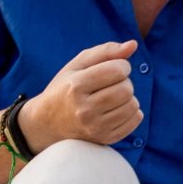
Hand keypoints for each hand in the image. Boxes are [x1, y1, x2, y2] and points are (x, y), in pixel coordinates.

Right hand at [28, 39, 142, 147]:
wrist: (47, 123)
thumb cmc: (64, 88)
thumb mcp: (77, 65)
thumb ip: (105, 51)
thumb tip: (133, 44)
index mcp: (76, 86)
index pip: (117, 70)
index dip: (122, 65)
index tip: (113, 68)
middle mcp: (84, 109)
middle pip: (126, 89)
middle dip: (125, 82)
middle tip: (112, 84)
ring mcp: (95, 127)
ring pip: (132, 105)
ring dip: (128, 97)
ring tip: (114, 97)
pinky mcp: (104, 139)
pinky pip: (135, 120)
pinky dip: (132, 112)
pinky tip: (118, 109)